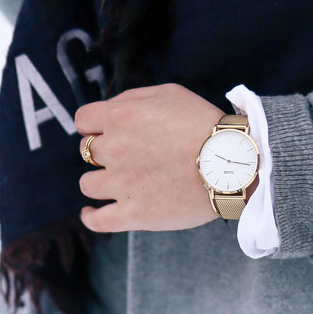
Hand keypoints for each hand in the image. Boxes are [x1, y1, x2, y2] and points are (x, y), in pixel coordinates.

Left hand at [75, 83, 249, 232]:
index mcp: (120, 117)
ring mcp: (121, 184)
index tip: (103, 132)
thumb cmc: (203, 124)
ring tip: (114, 184)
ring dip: (98, 182)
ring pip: (88, 184)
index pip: (83, 120)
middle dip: (101, 152)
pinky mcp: (133, 214)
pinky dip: (90, 218)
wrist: (229, 164)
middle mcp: (114, 150)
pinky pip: (97, 220)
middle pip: (87, 152)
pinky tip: (90, 214)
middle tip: (125, 156)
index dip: (92, 125)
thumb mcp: (169, 93)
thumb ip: (132, 98)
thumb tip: (109, 110)